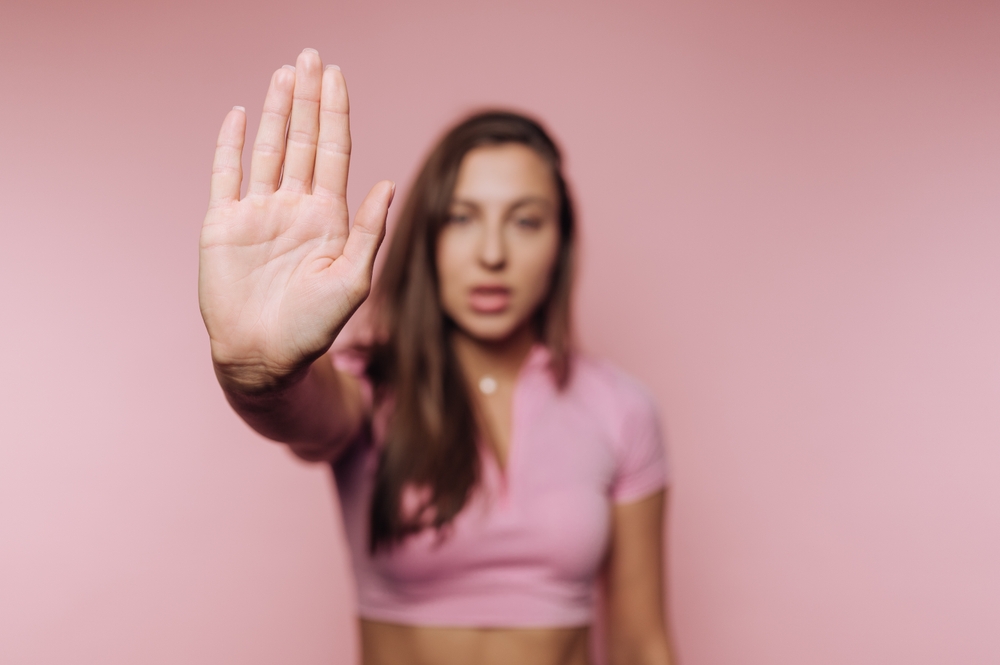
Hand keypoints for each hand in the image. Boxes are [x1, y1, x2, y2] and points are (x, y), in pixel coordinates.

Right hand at [199, 49, 392, 391]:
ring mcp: (258, 212)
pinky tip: (238, 114)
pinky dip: (231, 144)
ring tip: (285, 73)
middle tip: (310, 56)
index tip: (337, 76)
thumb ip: (368, 231)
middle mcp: (294, 207)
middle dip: (307, 99)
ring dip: (274, 111)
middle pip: (301, 140)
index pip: (332, 152)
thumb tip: (388, 183)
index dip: (335, 113)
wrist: (263, 355)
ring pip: (268, 149)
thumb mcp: (351, 280)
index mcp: (327, 217)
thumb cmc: (312, 326)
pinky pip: (226, 174)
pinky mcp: (223, 224)